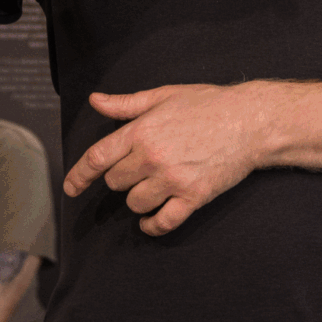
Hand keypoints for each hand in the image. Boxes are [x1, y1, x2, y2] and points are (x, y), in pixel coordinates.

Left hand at [64, 83, 266, 235]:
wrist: (250, 121)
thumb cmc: (208, 105)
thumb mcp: (164, 96)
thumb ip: (126, 105)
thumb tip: (96, 101)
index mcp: (141, 131)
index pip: (97, 157)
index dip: (79, 175)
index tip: (71, 188)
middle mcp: (152, 157)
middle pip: (116, 183)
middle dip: (122, 178)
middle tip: (140, 169)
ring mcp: (173, 179)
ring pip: (135, 203)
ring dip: (138, 199)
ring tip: (152, 187)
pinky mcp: (193, 196)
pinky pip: (163, 222)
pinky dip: (153, 225)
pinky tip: (151, 221)